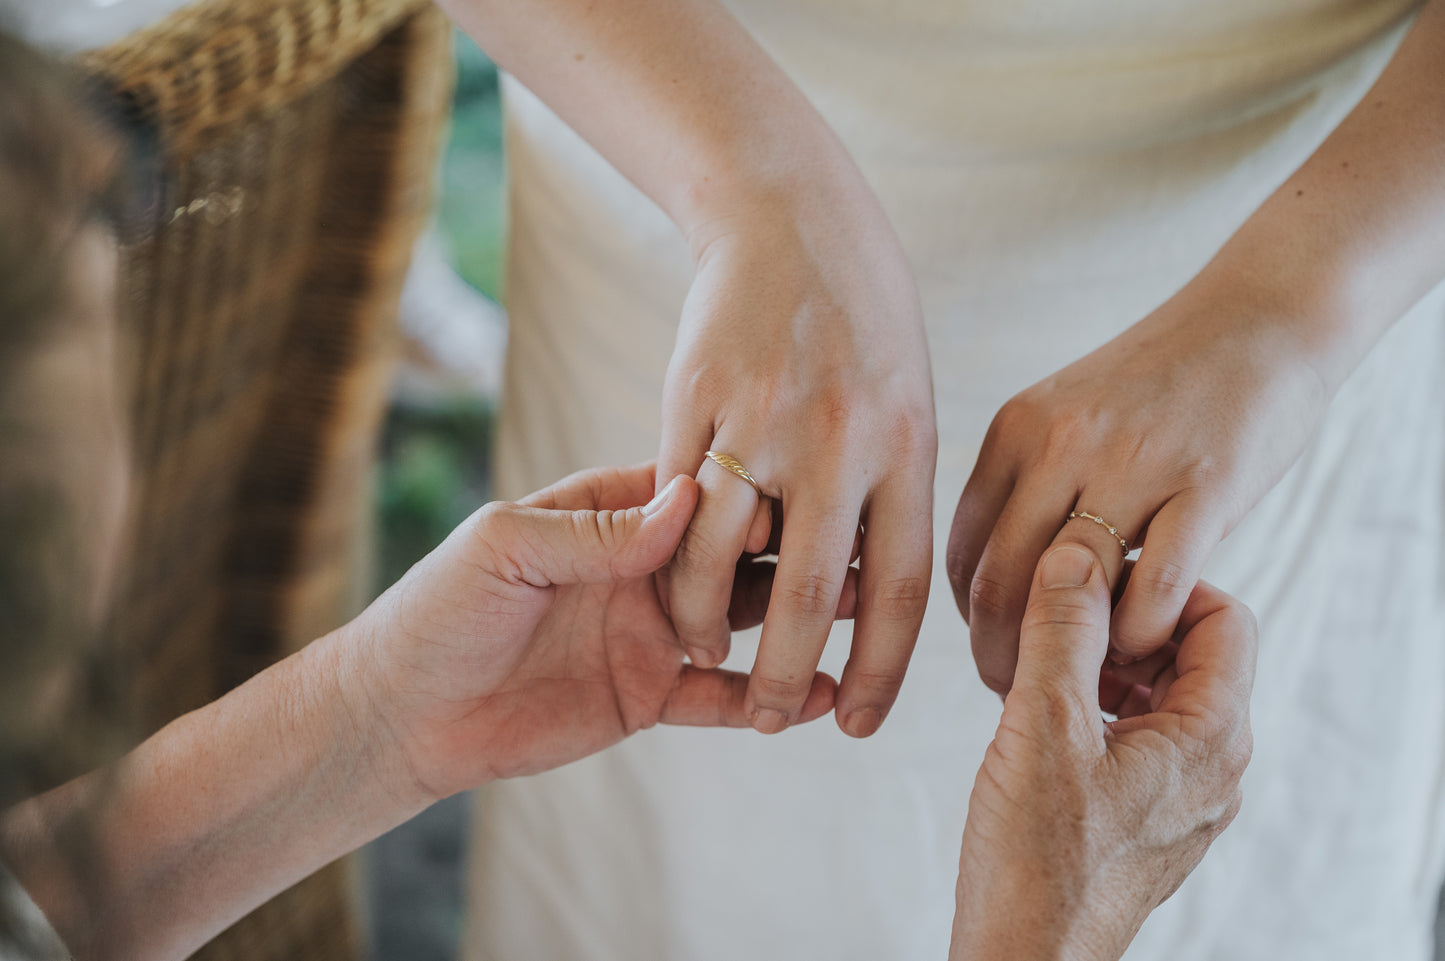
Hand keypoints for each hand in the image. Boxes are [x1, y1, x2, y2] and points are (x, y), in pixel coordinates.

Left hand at [352, 463, 843, 801]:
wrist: (403, 712)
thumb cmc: (439, 608)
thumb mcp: (506, 547)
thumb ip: (594, 530)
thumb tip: (684, 501)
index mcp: (609, 515)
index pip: (696, 495)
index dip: (749, 491)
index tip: (805, 485)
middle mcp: (642, 568)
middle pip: (737, 552)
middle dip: (799, 549)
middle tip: (866, 546)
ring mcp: (653, 632)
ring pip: (744, 621)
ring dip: (803, 618)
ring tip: (869, 615)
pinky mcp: (649, 695)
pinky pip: (721, 697)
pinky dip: (768, 696)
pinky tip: (818, 696)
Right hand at [659, 190, 936, 738]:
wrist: (790, 219)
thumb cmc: (861, 323)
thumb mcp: (905, 404)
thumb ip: (888, 499)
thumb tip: (868, 607)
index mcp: (908, 447)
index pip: (899, 592)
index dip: (879, 674)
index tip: (855, 726)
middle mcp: (840, 440)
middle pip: (812, 596)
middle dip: (787, 679)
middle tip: (769, 720)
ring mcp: (762, 417)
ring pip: (722, 557)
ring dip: (706, 624)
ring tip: (703, 652)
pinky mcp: (695, 398)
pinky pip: (674, 501)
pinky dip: (670, 555)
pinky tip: (671, 583)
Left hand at [947, 272, 1327, 692]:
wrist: (1261, 317)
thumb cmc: (1162, 382)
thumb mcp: (1067, 413)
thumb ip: (1029, 484)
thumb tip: (997, 578)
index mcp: (1016, 431)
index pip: (962, 551)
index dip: (968, 620)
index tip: (993, 650)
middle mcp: (1060, 444)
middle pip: (999, 583)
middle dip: (999, 658)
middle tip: (1023, 694)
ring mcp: (1131, 462)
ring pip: (1069, 594)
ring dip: (1071, 661)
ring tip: (1084, 687)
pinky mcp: (1204, 484)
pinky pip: (1154, 589)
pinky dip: (1144, 636)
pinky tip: (1152, 643)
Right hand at [950, 545, 1255, 960]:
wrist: (1023, 958)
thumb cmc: (1038, 862)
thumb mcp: (1044, 724)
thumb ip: (1063, 630)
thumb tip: (1077, 554)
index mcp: (1211, 737)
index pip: (1225, 616)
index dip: (1160, 585)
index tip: (1093, 583)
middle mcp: (1211, 765)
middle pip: (1191, 651)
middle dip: (1124, 621)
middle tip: (1055, 616)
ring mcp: (1180, 795)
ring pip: (1158, 692)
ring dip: (1102, 661)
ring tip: (1038, 664)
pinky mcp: (1144, 816)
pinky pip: (1135, 733)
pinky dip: (1093, 705)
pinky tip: (1037, 714)